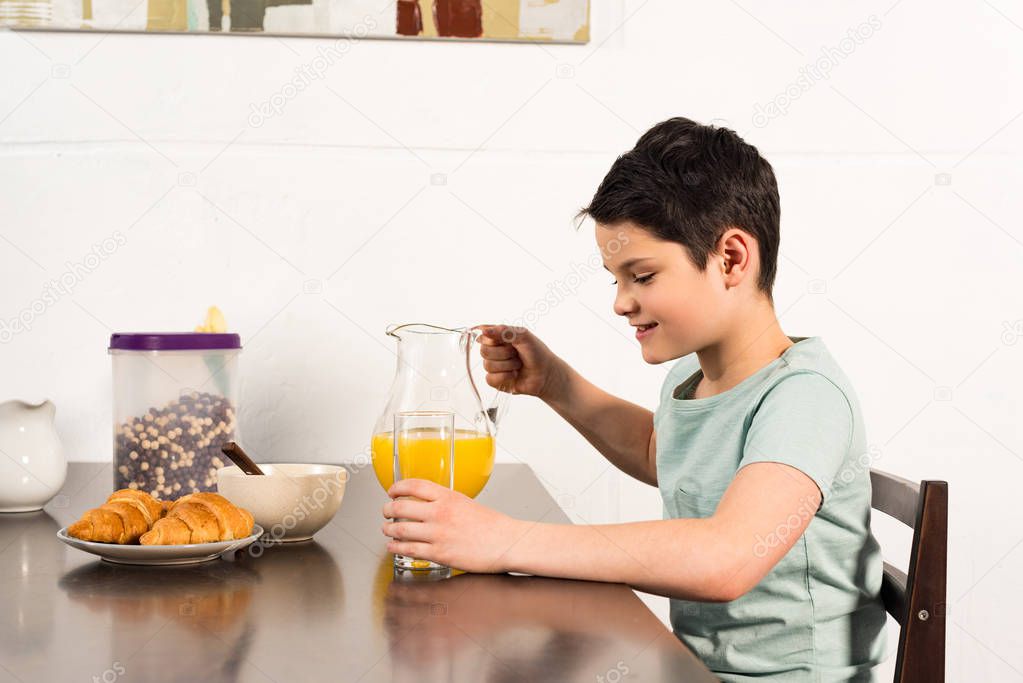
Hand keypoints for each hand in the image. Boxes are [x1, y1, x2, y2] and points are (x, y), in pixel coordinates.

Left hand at [381, 479, 523, 573]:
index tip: (392, 491)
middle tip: (386, 511)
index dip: (397, 487)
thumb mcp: (467, 503)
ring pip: (400, 529)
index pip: (414, 485)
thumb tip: (429, 505)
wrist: (507, 542)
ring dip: (388, 529)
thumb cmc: (493, 525)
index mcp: (448, 496)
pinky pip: (409, 549)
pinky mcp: (439, 553)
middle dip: (387, 510)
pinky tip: (393, 547)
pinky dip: (396, 547)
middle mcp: (440, 513)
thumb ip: (446, 503)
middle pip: (401, 506)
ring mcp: (438, 534)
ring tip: (386, 530)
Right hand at [474, 324, 566, 401]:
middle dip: (503, 353)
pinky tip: (514, 375)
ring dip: (507, 365)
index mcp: (499, 338)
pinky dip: (504, 377)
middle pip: (484, 351)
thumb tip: (483, 330)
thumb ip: (503, 330)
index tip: (508, 342)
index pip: (484, 336)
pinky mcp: (496, 381)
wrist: (546, 374)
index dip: (494, 340)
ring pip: (487, 365)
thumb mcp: (523, 336)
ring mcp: (494, 366)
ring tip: (518, 365)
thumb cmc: (537, 353)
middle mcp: (495, 351)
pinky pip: (490, 379)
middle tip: (516, 354)